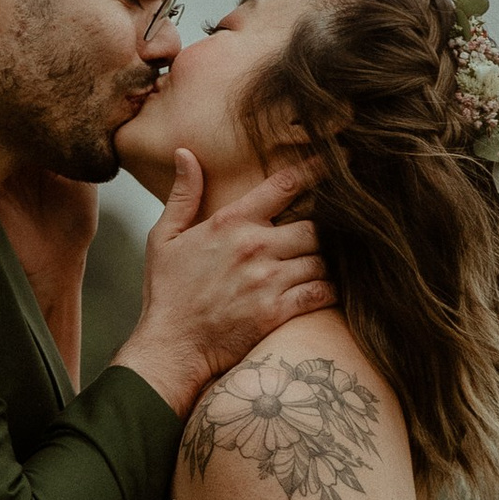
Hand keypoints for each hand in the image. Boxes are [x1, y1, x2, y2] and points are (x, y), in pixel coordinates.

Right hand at [115, 153, 330, 416]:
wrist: (171, 347)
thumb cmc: (167, 292)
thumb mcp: (163, 237)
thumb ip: (183, 195)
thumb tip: (186, 153)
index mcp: (230, 223)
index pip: (284, 186)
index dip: (315, 171)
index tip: (334, 162)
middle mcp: (254, 247)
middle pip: (314, 225)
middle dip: (322, 229)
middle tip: (327, 234)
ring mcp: (268, 281)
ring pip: (322, 259)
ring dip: (325, 261)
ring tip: (323, 263)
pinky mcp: (277, 312)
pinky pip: (321, 292)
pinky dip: (329, 289)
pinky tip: (324, 289)